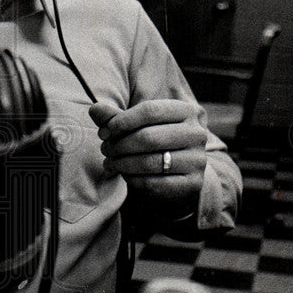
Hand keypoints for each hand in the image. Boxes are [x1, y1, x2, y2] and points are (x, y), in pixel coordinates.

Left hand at [89, 99, 207, 218]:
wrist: (180, 172)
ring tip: (110, 163)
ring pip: (150, 162)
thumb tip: (94, 109)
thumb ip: (116, 117)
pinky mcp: (193, 183)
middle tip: (105, 150)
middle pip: (148, 137)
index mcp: (187, 111)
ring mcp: (198, 160)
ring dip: (122, 164)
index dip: (121, 121)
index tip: (104, 132)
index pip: (149, 110)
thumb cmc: (155, 142)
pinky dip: (133, 180)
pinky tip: (125, 175)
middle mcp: (197, 134)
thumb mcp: (138, 126)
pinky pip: (155, 182)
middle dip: (119, 145)